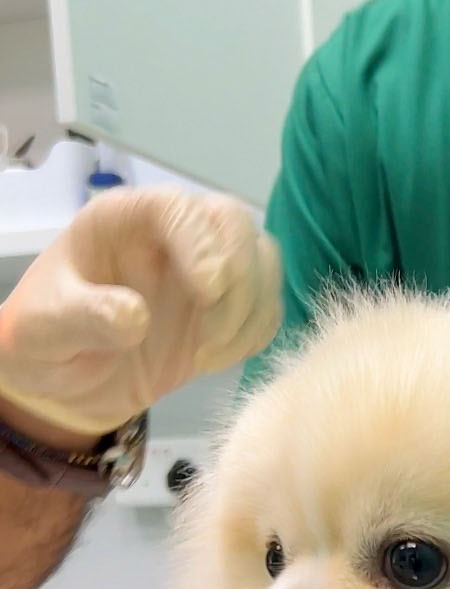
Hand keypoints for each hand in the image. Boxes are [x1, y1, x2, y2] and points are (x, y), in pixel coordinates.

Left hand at [0, 186, 280, 442]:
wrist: (68, 380)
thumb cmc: (47, 341)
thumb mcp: (43, 330)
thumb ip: (83, 318)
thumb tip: (136, 317)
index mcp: (123, 220)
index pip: (177, 207)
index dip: (203, 243)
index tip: (208, 294)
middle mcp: (172, 235)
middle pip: (234, 223)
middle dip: (240, 279)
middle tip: (212, 337)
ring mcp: (206, 269)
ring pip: (263, 261)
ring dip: (251, 311)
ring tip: (209, 356)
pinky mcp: (229, 306)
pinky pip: (267, 306)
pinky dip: (255, 334)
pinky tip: (216, 360)